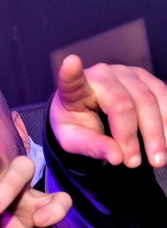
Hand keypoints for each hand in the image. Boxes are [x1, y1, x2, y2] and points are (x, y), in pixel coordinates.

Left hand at [50, 54, 166, 167]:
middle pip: (125, 103)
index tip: (70, 63)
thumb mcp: (74, 141)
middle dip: (133, 137)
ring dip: (158, 132)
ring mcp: (127, 73)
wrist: (86, 111)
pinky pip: (164, 96)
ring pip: (150, 99)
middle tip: (134, 164)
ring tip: (157, 160)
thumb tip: (117, 158)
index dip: (70, 74)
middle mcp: (103, 75)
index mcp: (76, 90)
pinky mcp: (146, 78)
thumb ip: (92, 147)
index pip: (72, 81)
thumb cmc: (76, 125)